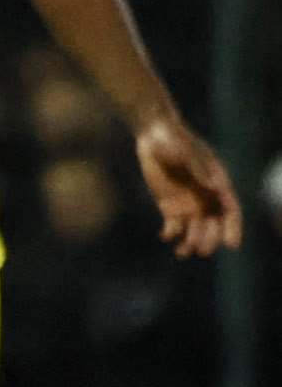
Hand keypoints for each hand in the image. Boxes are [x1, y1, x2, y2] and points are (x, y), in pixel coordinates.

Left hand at [135, 116, 244, 258]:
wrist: (154, 135)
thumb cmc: (173, 138)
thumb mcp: (183, 150)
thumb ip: (196, 167)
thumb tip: (214, 187)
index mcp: (217, 183)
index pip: (231, 210)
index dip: (233, 228)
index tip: (232, 245)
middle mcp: (206, 196)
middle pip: (214, 224)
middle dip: (210, 239)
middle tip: (202, 250)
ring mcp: (189, 202)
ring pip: (195, 228)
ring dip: (191, 242)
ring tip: (182, 252)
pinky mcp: (169, 206)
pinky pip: (174, 225)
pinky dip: (171, 233)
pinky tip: (165, 236)